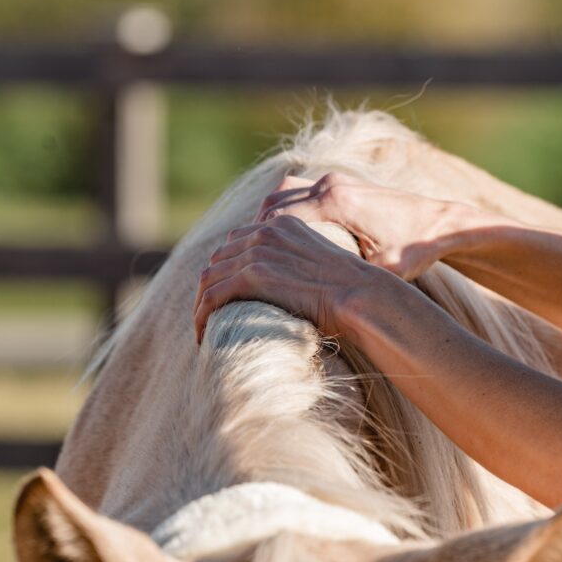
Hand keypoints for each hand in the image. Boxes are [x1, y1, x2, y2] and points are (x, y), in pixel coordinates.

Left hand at [193, 215, 371, 343]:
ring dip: (201, 305)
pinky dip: (203, 316)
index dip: (224, 269)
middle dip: (209, 287)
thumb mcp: (321, 264)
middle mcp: (265, 231)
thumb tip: (286, 286)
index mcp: (281, 224)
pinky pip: (213, 296)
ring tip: (203, 329)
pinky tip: (203, 336)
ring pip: (209, 278)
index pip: (236, 242)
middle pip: (218, 258)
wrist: (360, 295)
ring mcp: (258, 252)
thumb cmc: (351, 290)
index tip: (223, 294)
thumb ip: (296, 264)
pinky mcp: (253, 275)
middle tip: (208, 315)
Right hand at [258, 172, 483, 278]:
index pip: (276, 223)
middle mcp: (329, 185)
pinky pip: (294, 193)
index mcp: (336, 203)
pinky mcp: (337, 182)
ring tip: (255, 256)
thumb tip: (316, 304)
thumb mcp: (384, 271)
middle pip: (270, 207)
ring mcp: (332, 179)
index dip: (256, 251)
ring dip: (263, 224)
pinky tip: (280, 241)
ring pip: (277, 196)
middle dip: (251, 239)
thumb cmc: (415, 250)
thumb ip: (350, 281)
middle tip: (239, 268)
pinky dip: (281, 214)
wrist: (441, 222)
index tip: (242, 276)